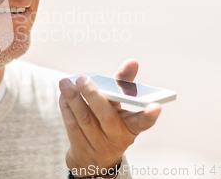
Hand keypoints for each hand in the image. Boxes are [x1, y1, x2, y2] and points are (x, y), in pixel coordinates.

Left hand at [58, 59, 160, 176]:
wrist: (95, 158)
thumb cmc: (111, 122)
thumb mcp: (121, 107)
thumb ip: (123, 84)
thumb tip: (132, 62)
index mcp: (132, 127)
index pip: (144, 122)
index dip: (150, 115)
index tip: (156, 105)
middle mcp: (117, 138)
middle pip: (106, 116)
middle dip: (93, 96)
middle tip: (82, 79)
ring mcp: (99, 146)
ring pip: (85, 120)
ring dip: (73, 99)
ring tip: (66, 82)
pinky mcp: (81, 149)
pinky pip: (72, 126)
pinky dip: (66, 108)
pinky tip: (63, 95)